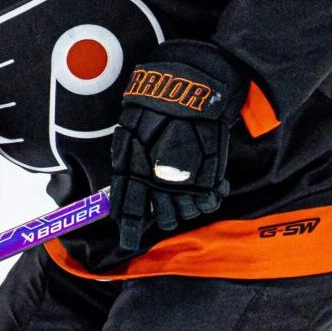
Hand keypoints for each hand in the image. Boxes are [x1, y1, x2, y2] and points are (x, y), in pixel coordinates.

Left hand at [110, 40, 246, 250]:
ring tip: (190, 188)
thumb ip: (126, 162)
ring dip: (188, 206)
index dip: (129, 229)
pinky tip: (210, 185)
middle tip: (170, 203)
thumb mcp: (129, 132)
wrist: (188, 90)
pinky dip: (211, 198)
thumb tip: (121, 188)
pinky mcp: (209, 178)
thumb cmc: (155, 107)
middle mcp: (157, 183)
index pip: (129, 212)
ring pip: (187, 215)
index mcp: (133, 171)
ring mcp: (185, 183)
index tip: (130, 240)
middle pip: (165, 220)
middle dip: (166, 216)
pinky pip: (210, 204)